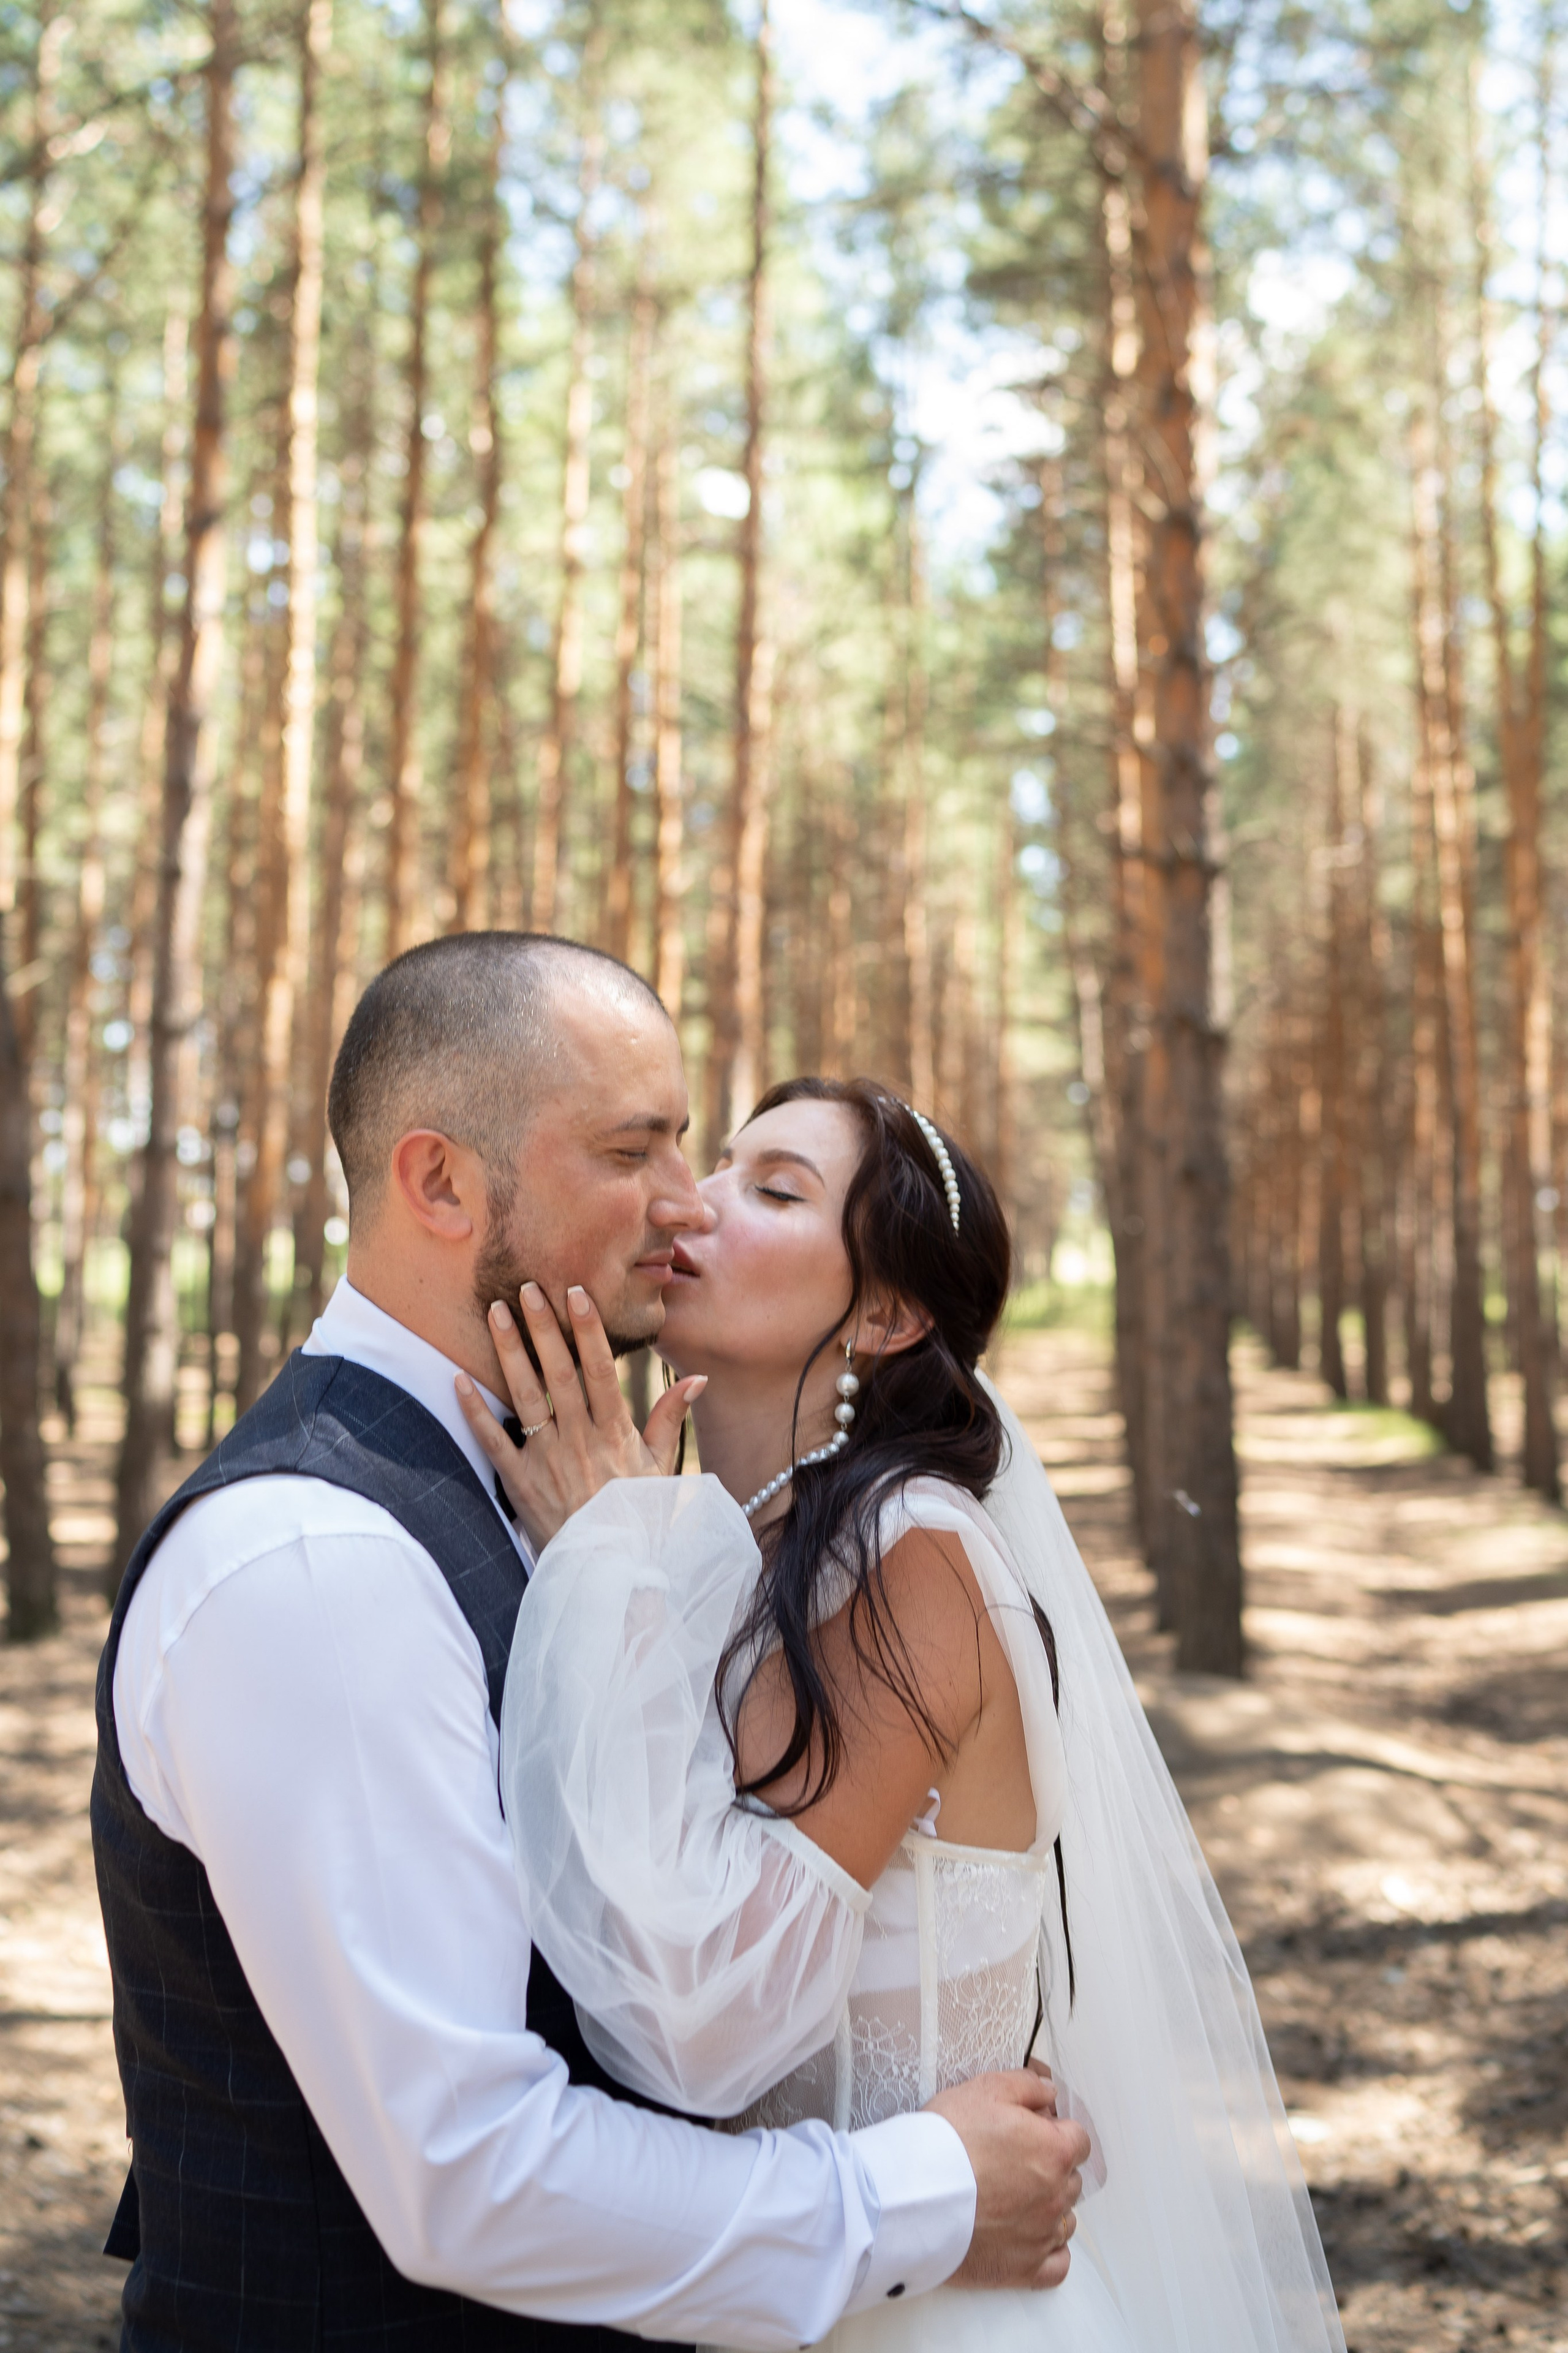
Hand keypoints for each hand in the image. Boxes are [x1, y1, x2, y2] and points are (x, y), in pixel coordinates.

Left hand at [456, 1281, 704, 1553]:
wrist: (611, 1573)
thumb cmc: (638, 1518)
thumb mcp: (660, 1468)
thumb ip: (671, 1420)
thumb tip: (696, 1380)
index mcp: (614, 1433)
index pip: (599, 1370)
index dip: (587, 1329)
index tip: (575, 1293)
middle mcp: (580, 1440)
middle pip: (558, 1374)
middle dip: (542, 1328)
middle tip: (526, 1287)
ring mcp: (547, 1461)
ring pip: (526, 1397)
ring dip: (510, 1353)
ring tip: (495, 1313)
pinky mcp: (519, 1484)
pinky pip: (493, 1442)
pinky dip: (475, 1412)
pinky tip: (458, 1379)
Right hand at [929, 2066, 1089, 2290]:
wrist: (912, 2196)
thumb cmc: (947, 2140)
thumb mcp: (985, 2089)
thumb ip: (1027, 2086)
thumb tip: (1049, 2092)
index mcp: (1053, 2151)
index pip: (1079, 2140)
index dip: (1056, 2132)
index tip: (1035, 2132)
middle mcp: (1055, 2196)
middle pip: (1071, 2180)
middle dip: (1051, 2168)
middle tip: (1014, 2161)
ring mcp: (1041, 2236)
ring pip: (1066, 2220)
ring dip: (1049, 2207)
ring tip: (1014, 2198)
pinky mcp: (1023, 2269)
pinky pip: (1058, 2264)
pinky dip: (1049, 2251)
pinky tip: (1029, 2237)